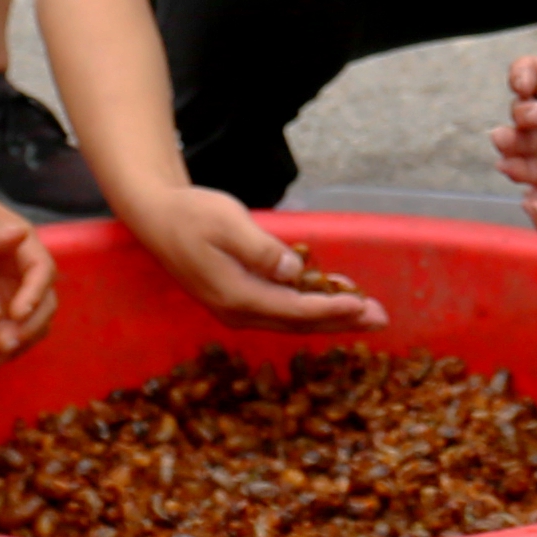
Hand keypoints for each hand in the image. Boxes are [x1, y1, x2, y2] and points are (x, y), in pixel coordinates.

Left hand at [0, 184, 59, 361]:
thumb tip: (19, 235)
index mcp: (21, 246)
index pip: (42, 272)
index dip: (35, 295)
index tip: (17, 314)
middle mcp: (19, 272)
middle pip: (42, 305)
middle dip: (29, 329)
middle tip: (2, 344)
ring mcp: (5, 292)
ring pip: (25, 326)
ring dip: (13, 345)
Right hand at [142, 191, 391, 331]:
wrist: (156, 217)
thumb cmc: (190, 214)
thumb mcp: (226, 223)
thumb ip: (260, 250)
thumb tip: (293, 272)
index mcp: (236, 295)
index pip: (294, 309)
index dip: (330, 308)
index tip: (361, 304)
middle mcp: (238, 311)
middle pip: (299, 323)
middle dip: (341, 321)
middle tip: (380, 318)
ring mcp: (237, 309)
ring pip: (293, 320)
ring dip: (331, 318)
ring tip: (367, 314)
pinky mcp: (239, 300)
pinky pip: (283, 311)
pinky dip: (311, 308)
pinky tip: (334, 300)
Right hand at [491, 39, 536, 193]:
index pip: (528, 74)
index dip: (521, 78)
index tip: (528, 84)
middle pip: (522, 111)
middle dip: (519, 113)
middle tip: (534, 116)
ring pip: (527, 143)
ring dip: (511, 143)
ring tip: (505, 143)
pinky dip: (525, 172)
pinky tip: (512, 169)